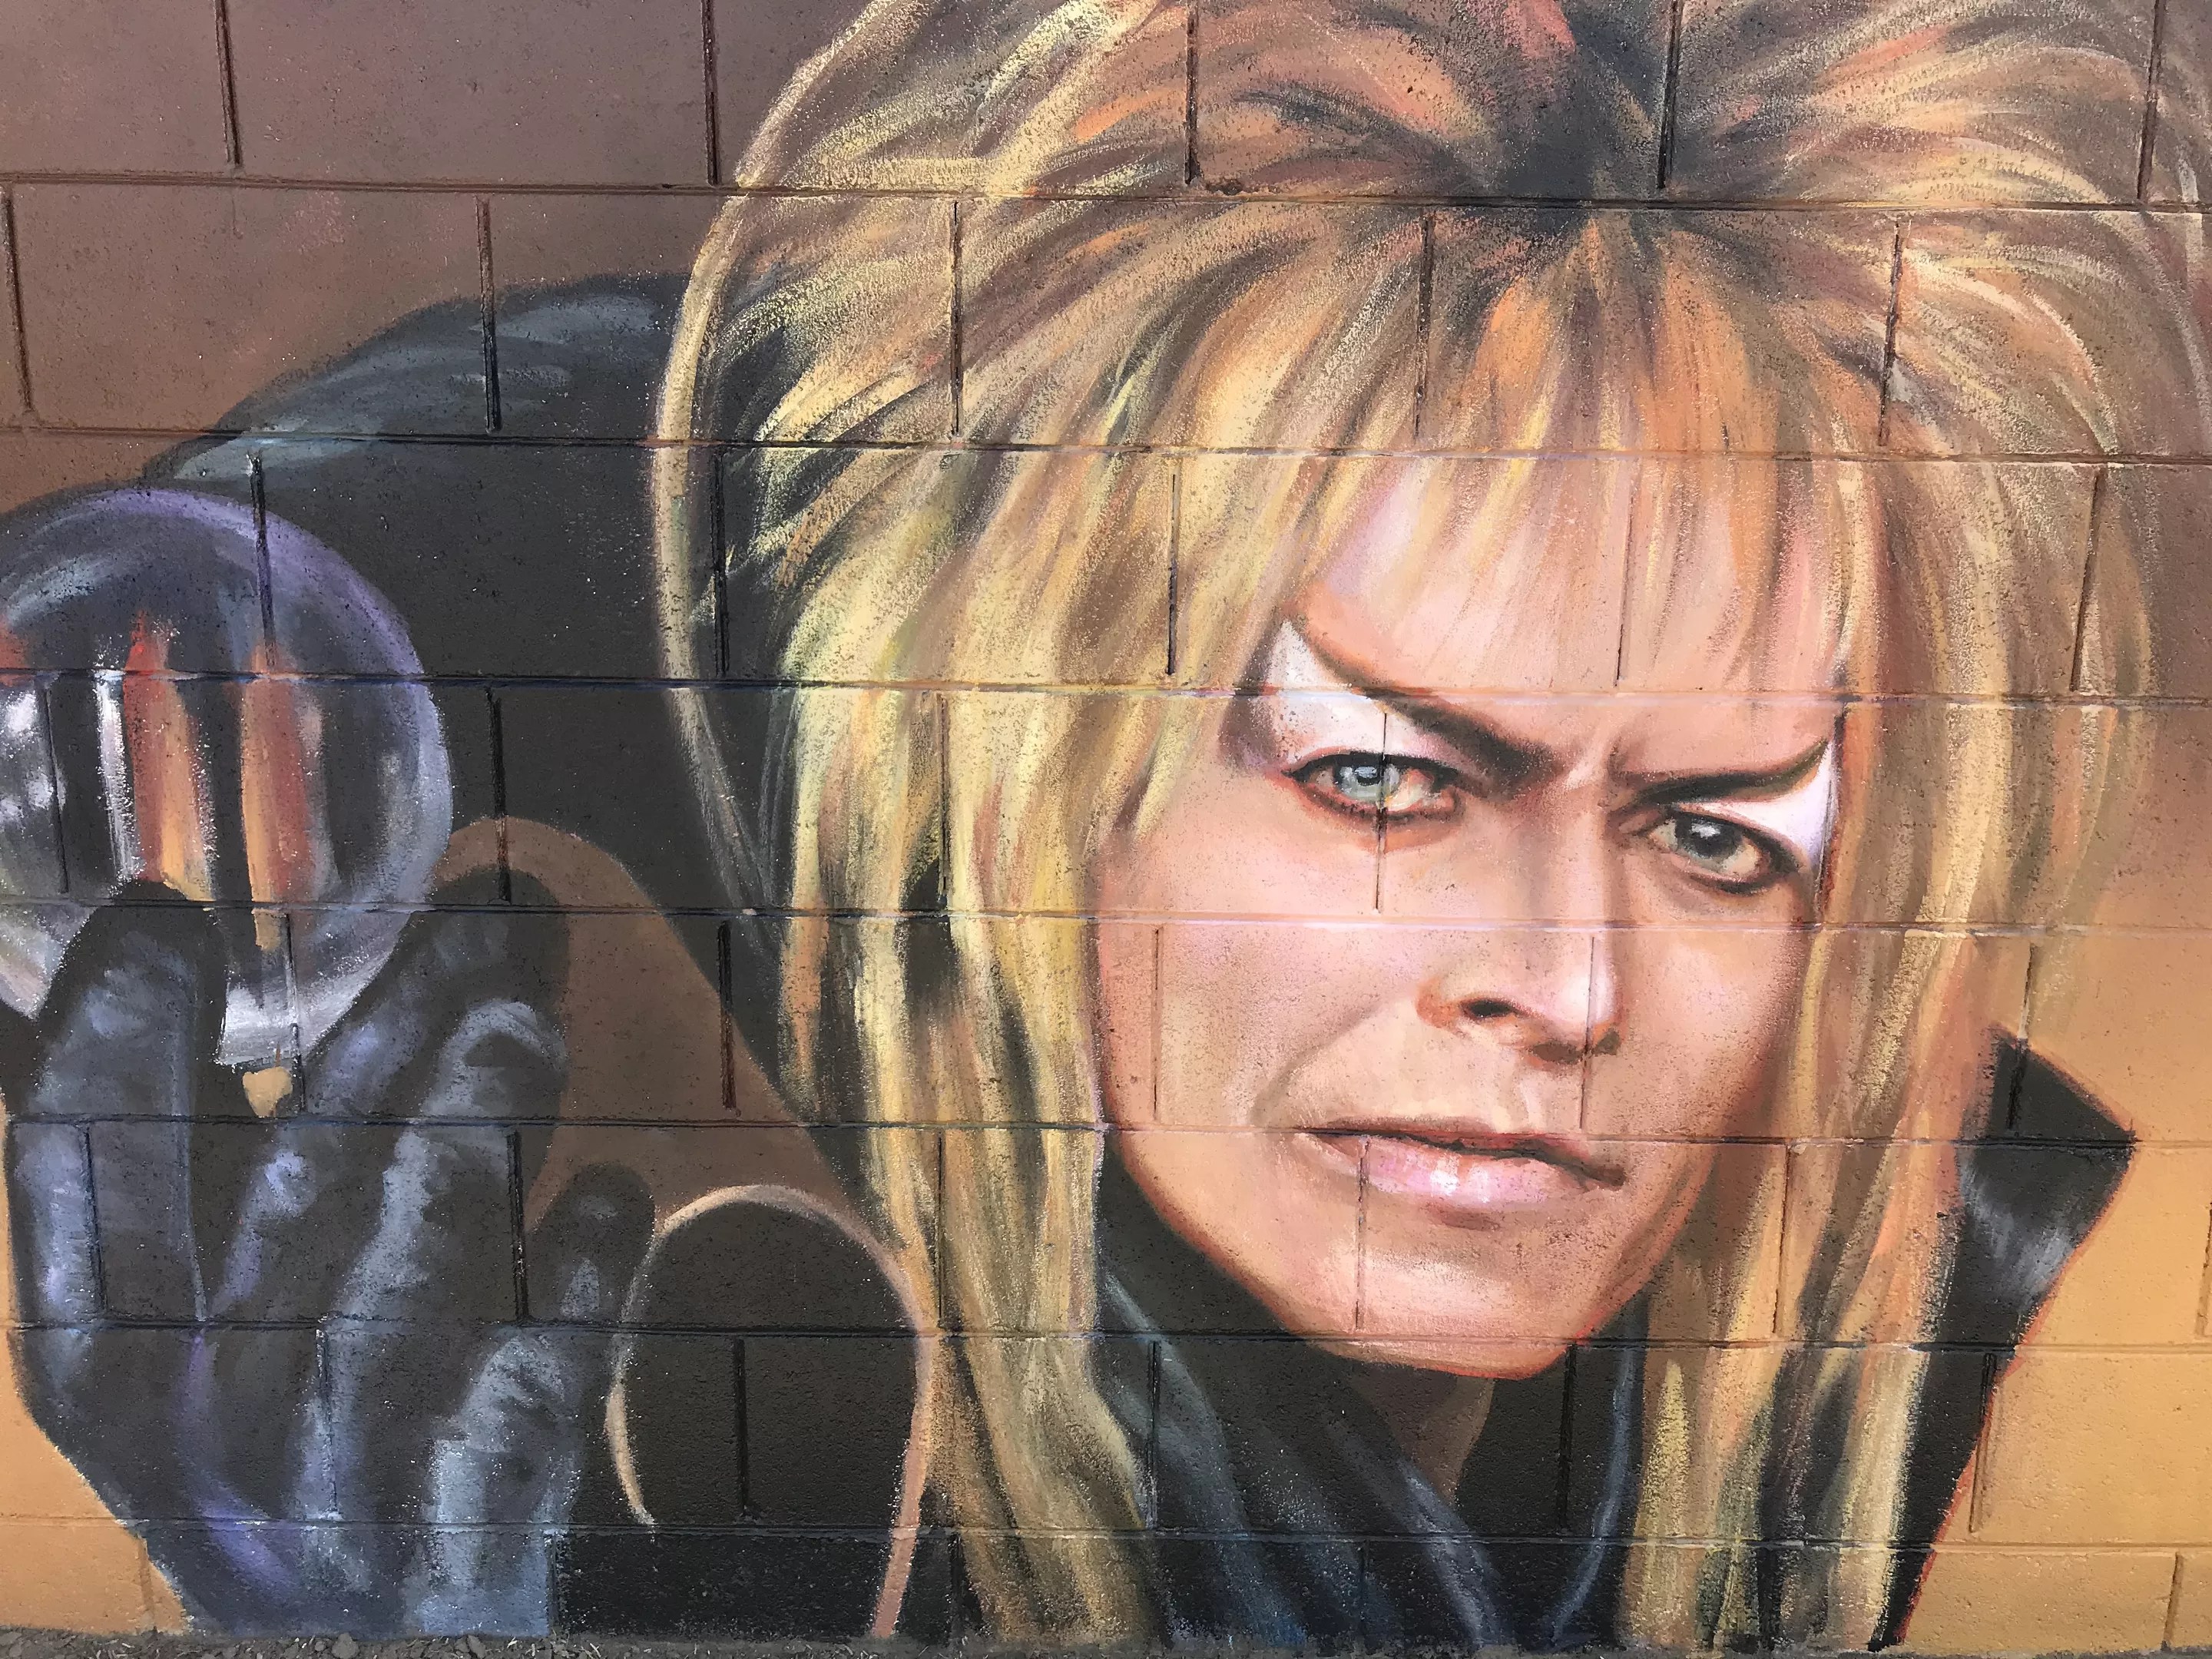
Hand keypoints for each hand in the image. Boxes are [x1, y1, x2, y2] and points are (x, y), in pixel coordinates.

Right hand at [4, 875, 653, 1635]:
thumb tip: (66, 990)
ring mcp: (344, 1462)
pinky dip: (582, 1263)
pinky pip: (543, 1354)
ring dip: (487, 1112)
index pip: (75, 1165)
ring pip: (420, 1249)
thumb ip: (142, 1179)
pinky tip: (606, 1193)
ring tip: (531, 1017)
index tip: (163, 909)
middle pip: (295, 1171)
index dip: (111, 1027)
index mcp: (103, 1357)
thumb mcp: (163, 1341)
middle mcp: (205, 1410)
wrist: (362, 1652)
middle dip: (394, 1021)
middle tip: (477, 907)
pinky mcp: (477, 1504)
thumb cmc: (265, 1444)